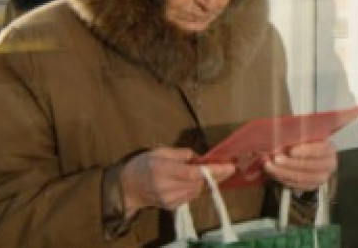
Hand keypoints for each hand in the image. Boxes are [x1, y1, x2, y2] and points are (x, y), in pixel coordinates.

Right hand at [119, 147, 234, 216]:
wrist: (128, 188)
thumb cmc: (143, 164)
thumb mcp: (160, 151)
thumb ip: (181, 153)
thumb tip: (200, 158)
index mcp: (163, 170)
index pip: (193, 173)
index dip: (213, 171)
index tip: (229, 167)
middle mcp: (166, 187)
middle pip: (198, 182)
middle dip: (213, 174)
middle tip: (225, 166)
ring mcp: (169, 199)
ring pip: (197, 190)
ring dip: (204, 181)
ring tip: (205, 171)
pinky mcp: (172, 206)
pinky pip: (191, 196)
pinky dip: (196, 187)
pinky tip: (192, 181)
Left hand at [263, 140, 336, 191]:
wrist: (313, 155)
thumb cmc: (309, 142)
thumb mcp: (308, 134)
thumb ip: (303, 134)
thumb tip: (290, 136)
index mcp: (329, 150)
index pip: (320, 150)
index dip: (305, 151)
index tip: (291, 150)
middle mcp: (328, 166)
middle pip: (308, 166)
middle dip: (289, 163)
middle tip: (275, 158)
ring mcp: (320, 179)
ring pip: (300, 178)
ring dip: (282, 172)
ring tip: (269, 165)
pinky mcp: (310, 187)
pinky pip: (295, 185)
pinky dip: (282, 179)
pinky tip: (273, 172)